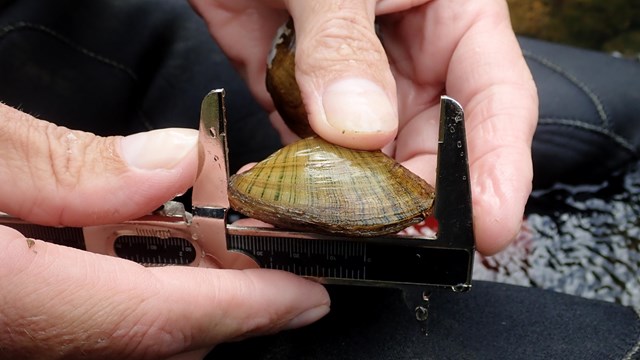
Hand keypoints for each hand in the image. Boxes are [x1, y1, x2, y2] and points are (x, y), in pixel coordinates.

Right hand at [0, 103, 328, 357]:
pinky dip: (128, 299)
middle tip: (271, 263)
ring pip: (117, 343)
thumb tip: (172, 163)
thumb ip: (57, 161)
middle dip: (222, 305)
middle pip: (144, 342)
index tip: (306, 295)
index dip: (240, 309)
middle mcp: (6, 340)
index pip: (146, 319)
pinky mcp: (8, 322)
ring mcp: (7, 338)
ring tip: (216, 252)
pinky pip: (83, 327)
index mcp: (3, 299)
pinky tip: (140, 258)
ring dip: (177, 301)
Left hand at [190, 0, 537, 254]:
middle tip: (399, 236)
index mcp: (452, 15)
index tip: (489, 225)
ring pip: (370, 160)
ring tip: (337, 226)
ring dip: (355, 199)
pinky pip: (310, 152)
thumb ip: (344, 42)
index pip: (494, 100)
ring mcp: (353, 85)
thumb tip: (360, 129)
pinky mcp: (300, 97)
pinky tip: (289, 202)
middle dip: (418, 196)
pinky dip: (301, 181)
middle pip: (432, 145)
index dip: (498, 167)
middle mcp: (410, 58)